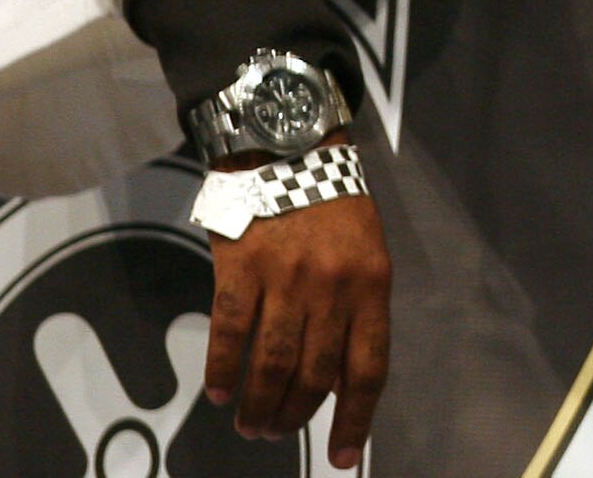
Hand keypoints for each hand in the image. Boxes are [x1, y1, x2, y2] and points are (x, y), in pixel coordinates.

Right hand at [205, 176, 390, 464]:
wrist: (290, 145)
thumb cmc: (334, 205)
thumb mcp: (367, 254)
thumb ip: (357, 313)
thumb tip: (343, 382)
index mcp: (372, 285)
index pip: (368, 369)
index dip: (354, 420)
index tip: (340, 459)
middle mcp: (332, 286)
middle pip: (315, 375)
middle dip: (294, 418)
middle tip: (275, 434)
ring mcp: (285, 277)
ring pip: (272, 363)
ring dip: (259, 405)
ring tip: (251, 425)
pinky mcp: (241, 266)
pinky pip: (230, 331)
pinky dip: (223, 369)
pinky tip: (220, 392)